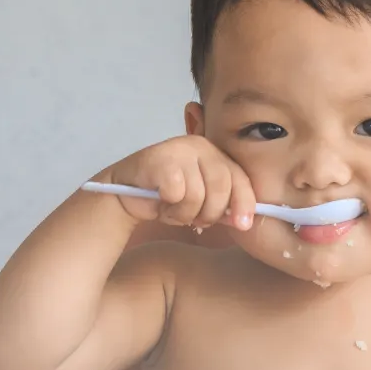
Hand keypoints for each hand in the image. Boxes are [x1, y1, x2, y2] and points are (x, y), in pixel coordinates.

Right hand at [100, 136, 256, 231]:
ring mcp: (179, 149)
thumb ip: (223, 206)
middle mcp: (200, 145)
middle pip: (221, 187)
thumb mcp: (201, 202)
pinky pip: (177, 195)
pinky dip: (169, 208)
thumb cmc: (165, 198)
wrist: (126, 194)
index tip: (243, 225)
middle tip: (195, 220)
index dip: (244, 202)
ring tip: (173, 209)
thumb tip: (245, 221)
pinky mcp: (161, 159)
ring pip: (198, 195)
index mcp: (214, 152)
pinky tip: (161, 203)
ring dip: (185, 213)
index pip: (239, 177)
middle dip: (210, 213)